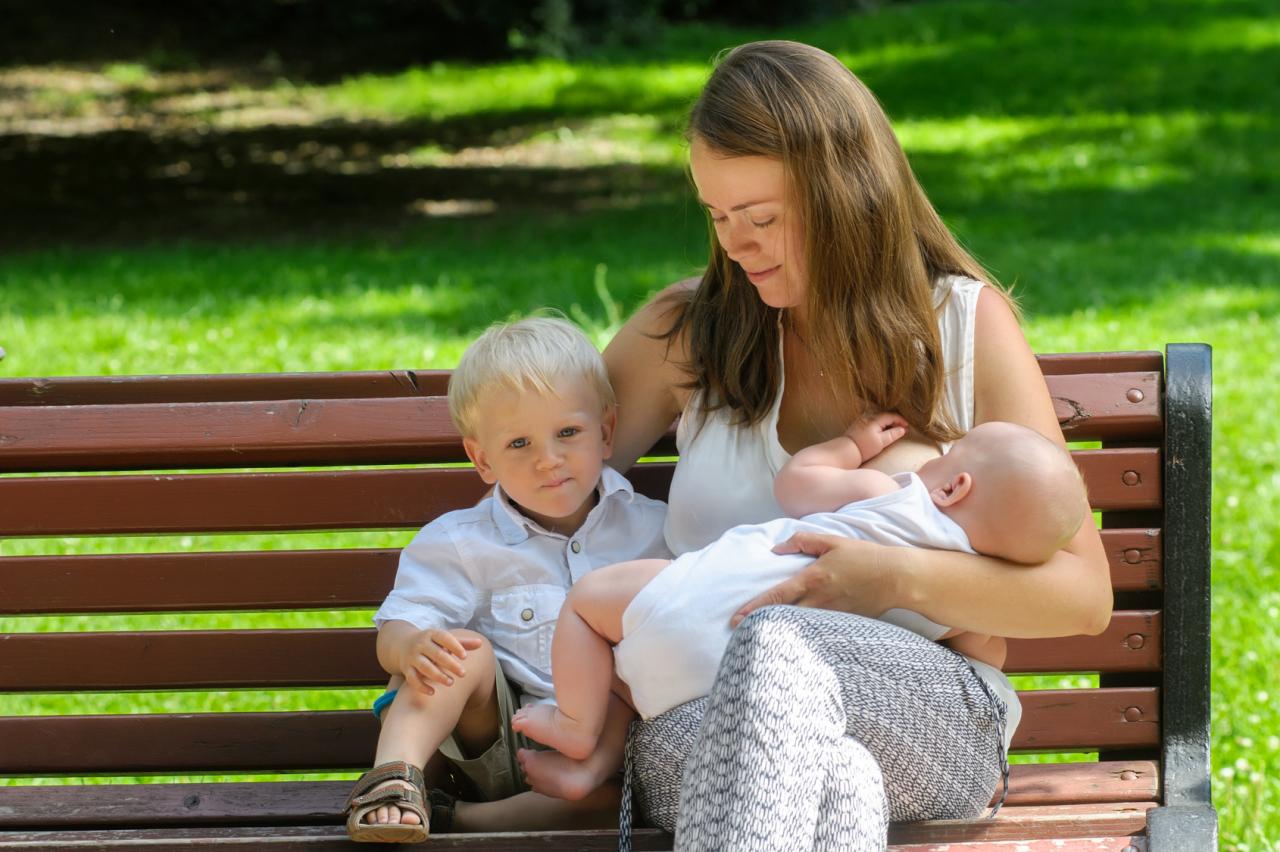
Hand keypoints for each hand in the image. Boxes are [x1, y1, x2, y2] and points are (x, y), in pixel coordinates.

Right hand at [400, 629, 483, 694]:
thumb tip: (481, 643)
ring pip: (424, 667)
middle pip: (436, 654)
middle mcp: (421, 644)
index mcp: (433, 634)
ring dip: (438, 675)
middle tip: (463, 674)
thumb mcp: (445, 640)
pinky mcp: (406, 669)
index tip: (465, 657)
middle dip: (450, 664)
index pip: (444, 638)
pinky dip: (421, 686)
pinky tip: (433, 692)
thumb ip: (463, 642)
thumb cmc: (432, 643)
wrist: (403, 644)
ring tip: (451, 682)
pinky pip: (412, 679)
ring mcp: (413, 657)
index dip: (455, 646)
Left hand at [730, 533, 902, 627]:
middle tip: (739, 632)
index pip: (777, 596)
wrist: (897, 578)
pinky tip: (792, 637)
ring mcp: (831, 615)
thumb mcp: (833, 541)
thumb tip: (777, 549)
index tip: (736, 617)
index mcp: (813, 579)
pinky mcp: (842, 623)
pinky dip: (801, 633)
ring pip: (798, 627)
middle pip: (782, 617)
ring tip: (760, 635)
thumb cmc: (864, 557)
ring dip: (779, 630)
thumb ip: (803, 541)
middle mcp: (819, 601)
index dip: (754, 607)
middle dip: (760, 625)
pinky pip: (816, 630)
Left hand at [847, 412, 908, 462]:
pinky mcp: (858, 424)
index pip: (891, 416)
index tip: (907, 427)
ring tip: (894, 429)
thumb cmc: (864, 447)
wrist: (846, 450)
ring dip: (887, 422)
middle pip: (885, 415)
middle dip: (895, 420)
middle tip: (902, 428)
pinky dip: (880, 423)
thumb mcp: (881, 442)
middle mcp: (868, 416)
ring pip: (879, 417)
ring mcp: (862, 419)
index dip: (901, 420)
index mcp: (875, 419)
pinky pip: (873, 419)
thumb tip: (903, 429)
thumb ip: (893, 434)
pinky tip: (882, 430)